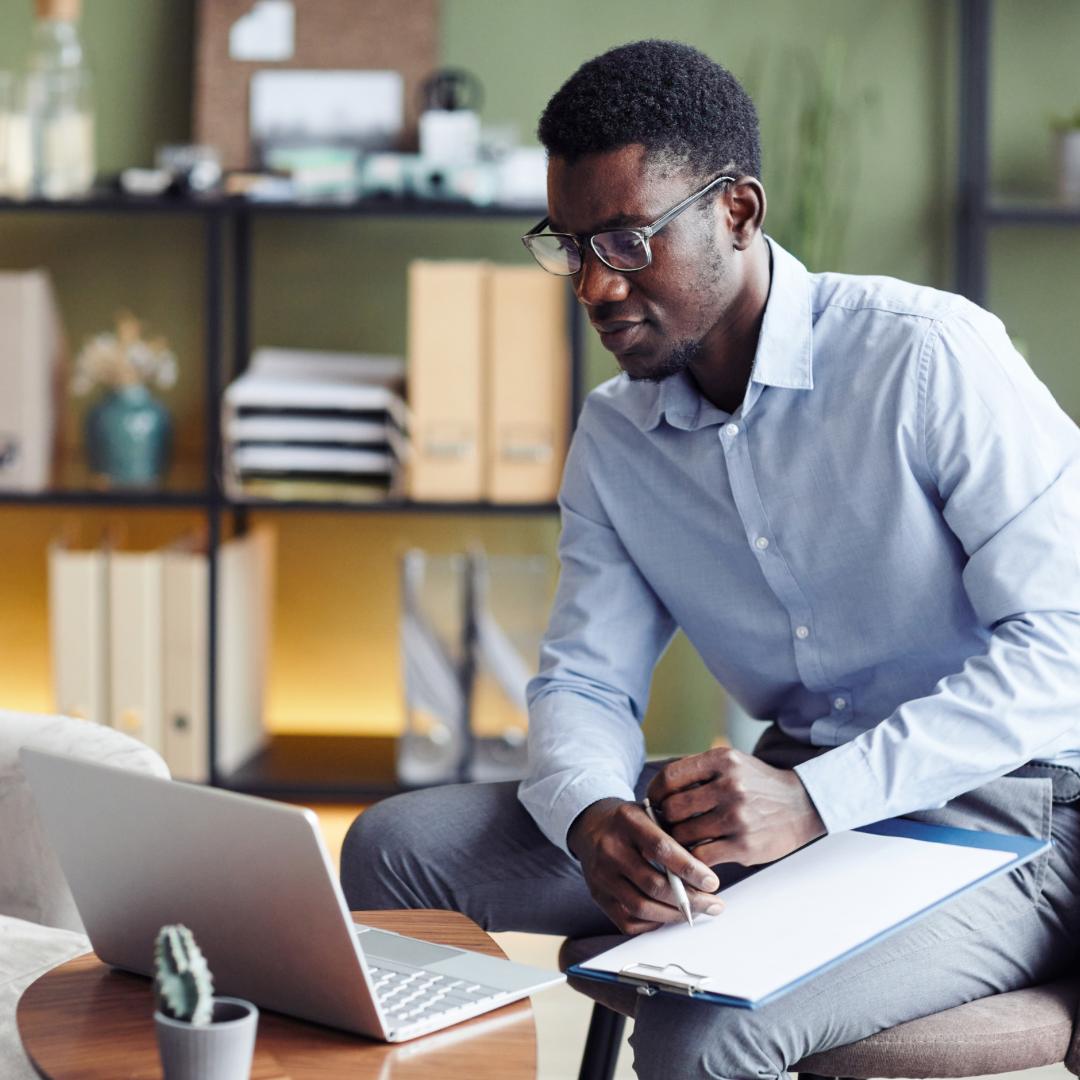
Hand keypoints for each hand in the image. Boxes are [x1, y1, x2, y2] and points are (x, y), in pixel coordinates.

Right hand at [567, 797, 722, 934]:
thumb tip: (706, 873)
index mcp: (626, 820)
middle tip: (713, 904)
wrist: (592, 826)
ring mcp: (601, 875)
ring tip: (696, 912)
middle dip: (689, 900)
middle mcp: (609, 848)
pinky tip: (668, 914)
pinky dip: (653, 922)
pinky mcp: (598, 896)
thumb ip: (676, 835)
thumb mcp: (652, 813)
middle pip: (652, 884)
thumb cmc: (632, 823)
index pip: (660, 849)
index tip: (712, 882)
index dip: (689, 869)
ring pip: (641, 907)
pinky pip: (628, 921)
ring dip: (675, 915)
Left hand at [646, 748, 824, 868]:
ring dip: (679, 842)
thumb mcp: (731, 763)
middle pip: (673, 809)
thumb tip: (656, 791)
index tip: (655, 802)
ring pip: (684, 835)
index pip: (670, 777)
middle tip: (670, 825)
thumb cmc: (757, 785)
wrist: (802, 805)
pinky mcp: (745, 846)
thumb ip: (697, 771)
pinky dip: (693, 861)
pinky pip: (701, 857)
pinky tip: (697, 857)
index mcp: (722, 761)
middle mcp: (730, 786)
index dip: (655, 792)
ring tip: (685, 841)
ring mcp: (738, 817)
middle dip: (666, 820)